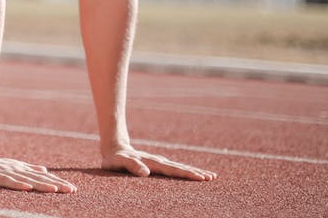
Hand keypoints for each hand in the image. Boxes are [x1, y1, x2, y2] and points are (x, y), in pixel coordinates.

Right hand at [0, 153, 76, 192]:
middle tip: (71, 190)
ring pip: (28, 180)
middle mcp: (18, 170)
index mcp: (23, 170)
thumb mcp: (14, 167)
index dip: (58, 182)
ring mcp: (8, 173)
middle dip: (56, 185)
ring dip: (42, 185)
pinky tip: (28, 188)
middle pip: (40, 180)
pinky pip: (8, 182)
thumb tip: (45, 171)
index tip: (72, 189)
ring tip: (56, 190)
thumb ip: (29, 169)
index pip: (44, 178)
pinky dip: (18, 184)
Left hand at [102, 147, 216, 180]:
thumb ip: (131, 166)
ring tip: (211, 176)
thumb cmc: (115, 159)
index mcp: (152, 163)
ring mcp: (160, 162)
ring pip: (180, 167)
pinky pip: (176, 169)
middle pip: (180, 168)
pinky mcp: (159, 164)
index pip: (172, 170)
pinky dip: (187, 171)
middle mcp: (159, 161)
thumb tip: (146, 173)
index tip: (200, 178)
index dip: (187, 174)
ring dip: (195, 172)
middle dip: (196, 173)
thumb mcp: (118, 162)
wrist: (115, 148)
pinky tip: (195, 174)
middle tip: (212, 178)